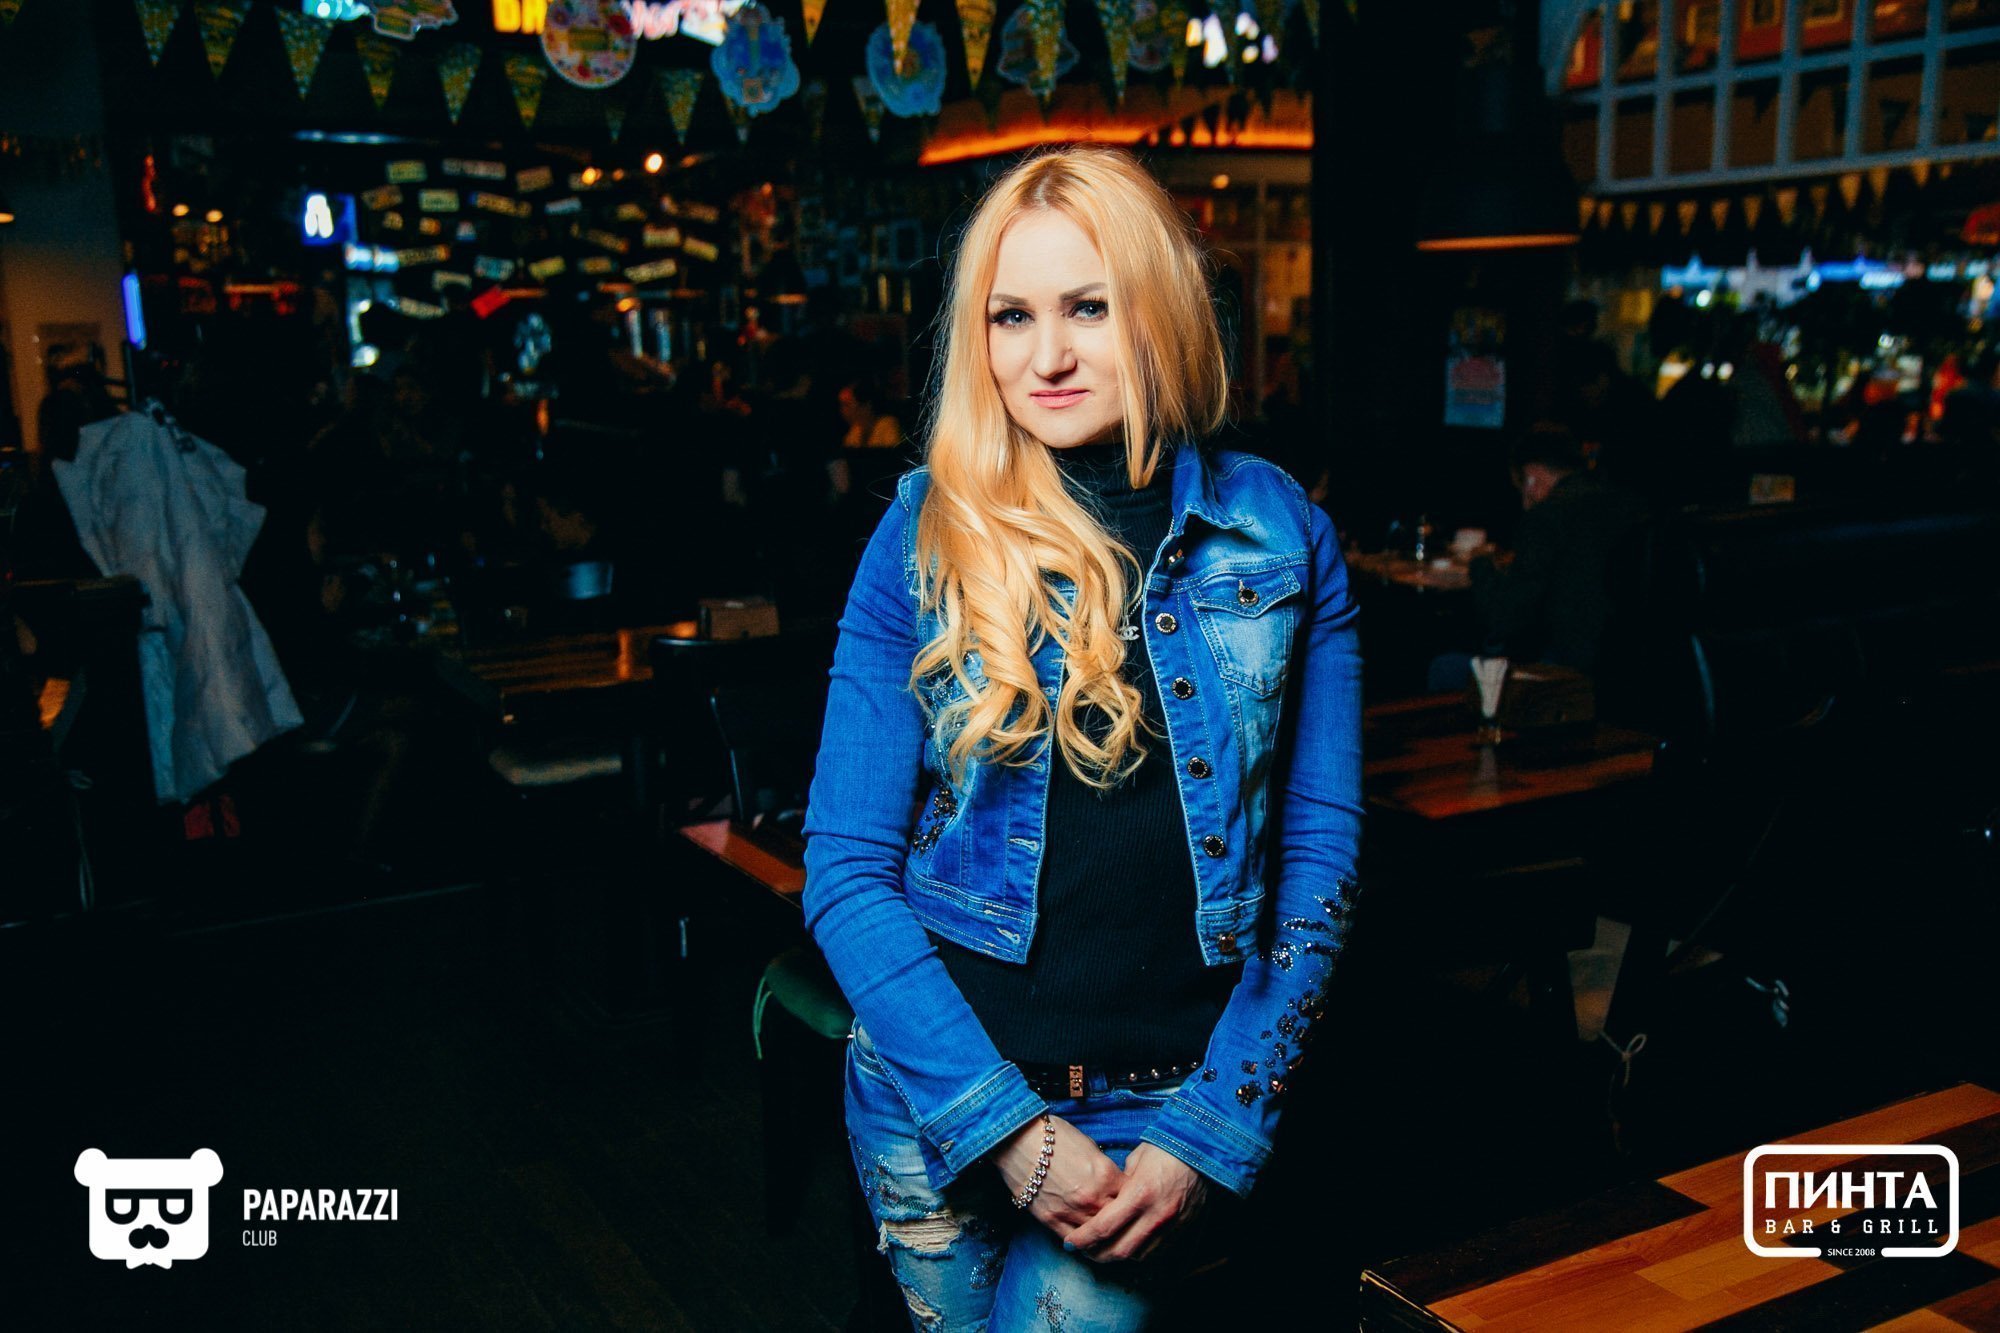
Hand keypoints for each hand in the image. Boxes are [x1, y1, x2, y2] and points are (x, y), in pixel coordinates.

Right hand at [988, 1114, 1123, 1234]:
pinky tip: (1087, 1243)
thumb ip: (1104, 1169)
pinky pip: (1073, 1240)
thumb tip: (1112, 1182)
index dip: (1132, 1199)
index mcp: (1106, 1175)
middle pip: (1118, 1219)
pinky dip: (1082, 1243)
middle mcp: (1092, 1197)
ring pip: (1097, 1235)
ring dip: (1104, 1237)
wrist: (1019, 1139)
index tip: (1131, 1201)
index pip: (1131, 1197)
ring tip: (1109, 1239)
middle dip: (1122, 1221)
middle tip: (1124, 1224)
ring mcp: (1072, 1211)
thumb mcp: (1090, 1146)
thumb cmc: (1054, 1136)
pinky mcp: (1051, 1219)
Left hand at [1059, 1143, 1208, 1262]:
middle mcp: (1155, 1215)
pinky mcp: (1183, 1230)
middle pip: (1119, 1250)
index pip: (1104, 1227)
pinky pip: (1157, 1252)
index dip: (1083, 1239)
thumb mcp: (1134, 1160)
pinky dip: (1139, 1254)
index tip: (1069, 1242)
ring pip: (1138, 1256)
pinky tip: (1128, 1246)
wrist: (1203, 1150)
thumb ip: (1118, 1185)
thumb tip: (1105, 1201)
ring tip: (1102, 1250)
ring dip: (1117, 1257)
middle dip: (1096, 1255)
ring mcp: (1171, 1225)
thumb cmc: (1164, 1150)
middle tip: (1082, 1251)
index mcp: (1139, 1194)